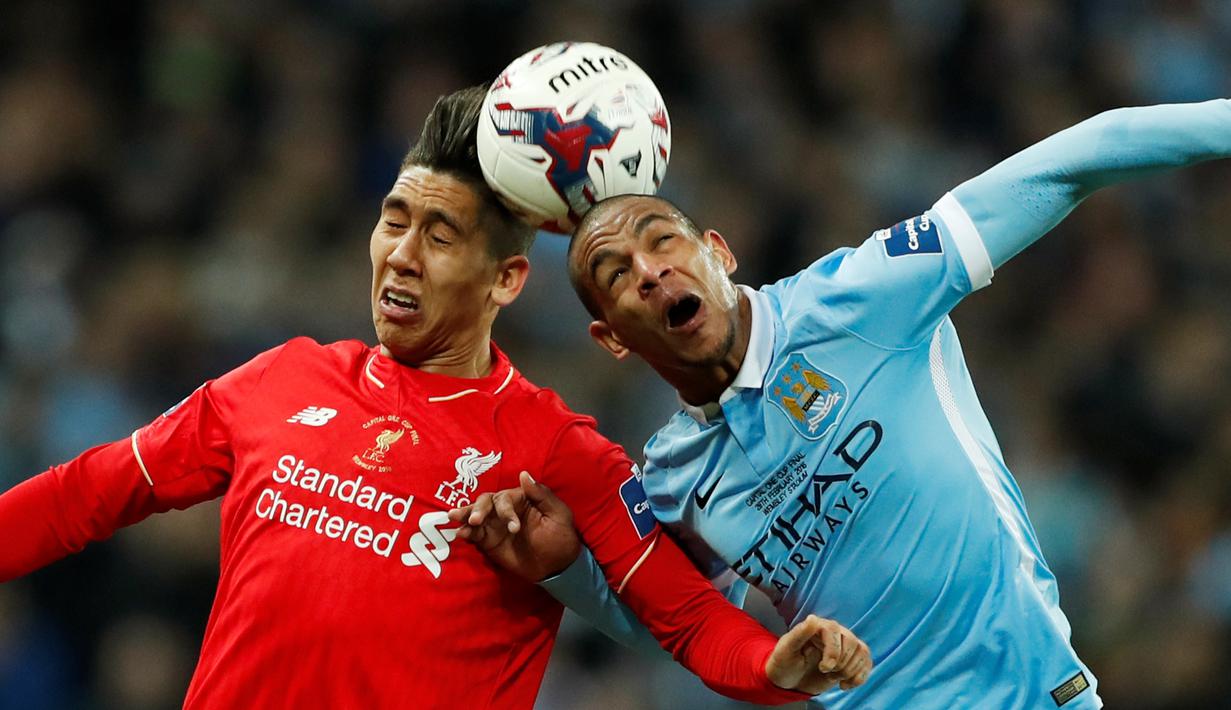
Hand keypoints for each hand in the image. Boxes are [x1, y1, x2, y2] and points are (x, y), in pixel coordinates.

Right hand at [446, 471, 582, 580]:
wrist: (556, 566)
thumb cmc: (561, 536)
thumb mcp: (558, 514)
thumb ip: (541, 495)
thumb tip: (524, 474)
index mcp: (521, 498)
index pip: (506, 498)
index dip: (506, 511)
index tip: (514, 528)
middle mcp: (505, 508)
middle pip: (486, 502)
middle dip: (478, 509)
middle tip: (475, 520)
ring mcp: (495, 524)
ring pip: (475, 514)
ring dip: (465, 514)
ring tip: (454, 517)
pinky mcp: (489, 541)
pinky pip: (474, 533)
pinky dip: (466, 532)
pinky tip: (461, 533)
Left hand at [766, 615, 871, 694]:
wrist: (790, 678)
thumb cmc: (785, 662)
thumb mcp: (786, 650)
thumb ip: (799, 634)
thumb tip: (813, 618)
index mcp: (818, 626)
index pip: (834, 631)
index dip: (833, 651)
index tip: (824, 668)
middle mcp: (835, 632)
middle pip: (852, 643)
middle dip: (841, 664)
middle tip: (825, 672)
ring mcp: (845, 645)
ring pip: (862, 652)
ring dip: (850, 671)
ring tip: (833, 678)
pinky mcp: (852, 658)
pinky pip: (867, 662)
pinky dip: (860, 677)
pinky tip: (845, 685)